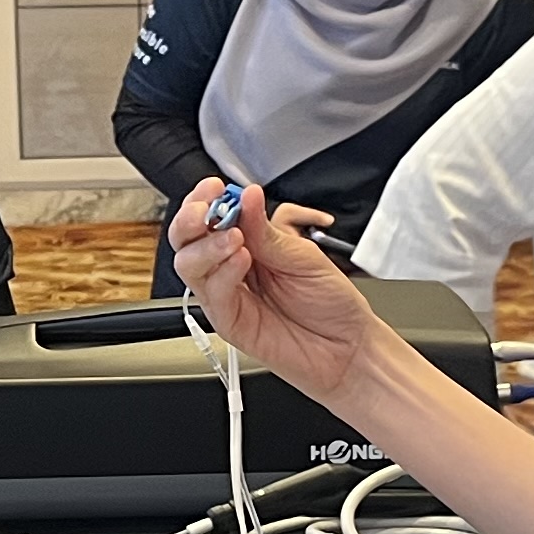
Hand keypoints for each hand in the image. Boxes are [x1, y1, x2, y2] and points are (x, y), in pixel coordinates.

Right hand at [162, 180, 372, 400]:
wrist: (347, 347)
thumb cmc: (331, 303)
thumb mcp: (303, 256)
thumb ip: (267, 231)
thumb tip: (246, 197)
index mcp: (249, 244)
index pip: (209, 216)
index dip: (205, 200)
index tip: (214, 187)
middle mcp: (231, 268)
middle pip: (186, 239)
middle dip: (191, 219)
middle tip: (207, 210)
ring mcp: (228, 295)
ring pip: (188, 265)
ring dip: (206, 245)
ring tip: (235, 237)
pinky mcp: (229, 322)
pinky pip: (212, 294)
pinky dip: (223, 273)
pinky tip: (241, 260)